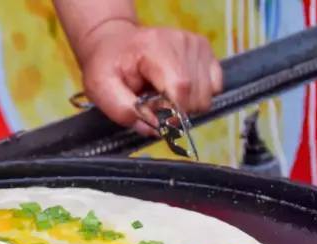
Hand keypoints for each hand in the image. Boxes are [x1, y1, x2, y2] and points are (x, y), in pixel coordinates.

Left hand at [78, 20, 222, 132]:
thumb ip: (123, 111)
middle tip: (153, 104)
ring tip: (162, 94)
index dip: (172, 112)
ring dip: (185, 104)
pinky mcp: (205, 50)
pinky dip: (196, 95)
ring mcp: (196, 44)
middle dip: (176, 110)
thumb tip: (153, 128)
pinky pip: (215, 87)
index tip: (158, 120)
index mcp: (154, 47)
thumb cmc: (108, 66)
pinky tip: (175, 88)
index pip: (180, 87)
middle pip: (196, 95)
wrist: (115, 43)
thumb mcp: (101, 89)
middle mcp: (181, 41)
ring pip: (207, 94)